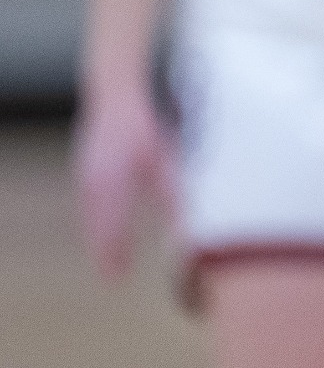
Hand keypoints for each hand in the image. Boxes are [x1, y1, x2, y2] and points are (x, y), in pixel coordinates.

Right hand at [73, 78, 177, 281]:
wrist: (116, 89)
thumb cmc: (144, 122)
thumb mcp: (167, 155)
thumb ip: (176, 188)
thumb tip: (192, 215)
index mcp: (111, 179)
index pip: (111, 226)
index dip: (115, 252)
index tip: (118, 278)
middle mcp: (94, 180)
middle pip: (98, 225)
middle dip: (106, 251)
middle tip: (114, 278)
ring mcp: (87, 173)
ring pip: (93, 214)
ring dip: (101, 237)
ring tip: (111, 261)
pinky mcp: (89, 167)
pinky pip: (92, 202)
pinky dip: (98, 220)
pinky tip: (107, 229)